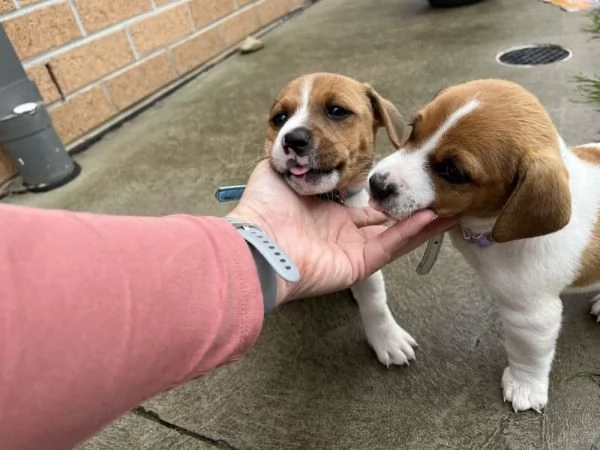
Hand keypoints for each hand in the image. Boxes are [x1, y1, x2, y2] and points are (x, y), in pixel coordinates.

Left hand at [229, 160, 455, 305]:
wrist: (258, 241)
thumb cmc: (263, 208)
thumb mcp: (277, 171)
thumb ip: (295, 159)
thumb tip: (300, 144)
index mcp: (326, 213)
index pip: (362, 204)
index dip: (384, 193)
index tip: (404, 177)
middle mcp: (341, 232)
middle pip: (384, 220)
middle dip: (410, 206)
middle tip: (435, 190)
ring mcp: (351, 250)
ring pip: (394, 234)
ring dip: (421, 221)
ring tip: (449, 203)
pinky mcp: (357, 266)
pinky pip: (389, 247)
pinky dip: (411, 233)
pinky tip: (433, 216)